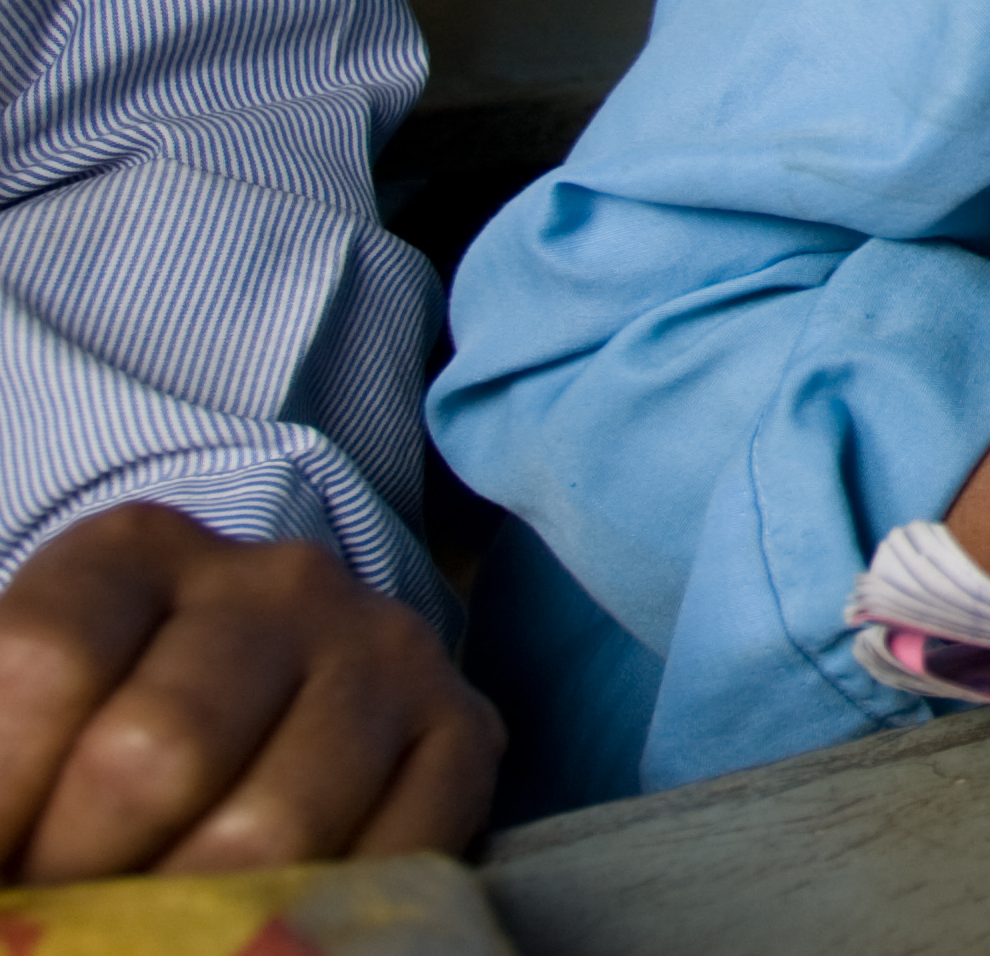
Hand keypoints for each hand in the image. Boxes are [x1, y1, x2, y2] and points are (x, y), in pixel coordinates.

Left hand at [0, 505, 497, 883]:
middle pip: (159, 750)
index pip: (46, 663)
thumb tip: (11, 895)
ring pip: (274, 828)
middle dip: (83, 875)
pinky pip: (393, 861)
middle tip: (68, 916)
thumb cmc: (89, 730)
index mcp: (136, 550)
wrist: (243, 709)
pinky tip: (258, 924)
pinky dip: (316, 919)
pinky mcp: (464, 729)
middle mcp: (278, 580)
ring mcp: (385, 648)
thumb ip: (3, 763)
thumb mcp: (19, 715)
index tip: (0, 874)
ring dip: (191, 918)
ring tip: (151, 932)